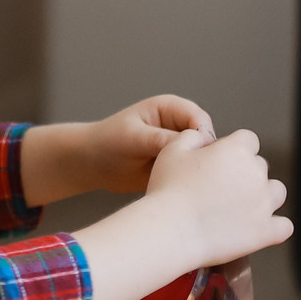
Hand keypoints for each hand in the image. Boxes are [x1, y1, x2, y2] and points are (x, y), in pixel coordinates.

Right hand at [64, 128, 290, 299]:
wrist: (171, 230)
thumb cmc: (168, 189)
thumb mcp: (172, 150)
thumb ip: (193, 136)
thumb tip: (204, 136)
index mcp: (238, 149)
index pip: (248, 140)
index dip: (234, 150)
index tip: (218, 163)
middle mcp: (257, 173)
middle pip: (260, 167)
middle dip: (245, 174)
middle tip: (220, 190)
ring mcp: (264, 204)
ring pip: (277, 192)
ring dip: (263, 196)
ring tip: (240, 208)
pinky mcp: (266, 232)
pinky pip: (284, 227)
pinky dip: (274, 228)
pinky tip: (257, 229)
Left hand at [84, 95, 214, 194]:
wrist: (94, 164)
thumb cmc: (108, 142)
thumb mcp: (133, 137)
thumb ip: (160, 139)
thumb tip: (191, 144)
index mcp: (170, 108)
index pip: (199, 119)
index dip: (202, 137)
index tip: (195, 156)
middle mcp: (179, 125)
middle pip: (206, 140)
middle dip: (204, 156)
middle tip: (194, 175)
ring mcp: (180, 146)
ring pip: (202, 158)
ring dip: (197, 171)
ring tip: (185, 185)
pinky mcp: (177, 165)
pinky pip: (192, 174)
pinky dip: (190, 181)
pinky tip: (180, 191)